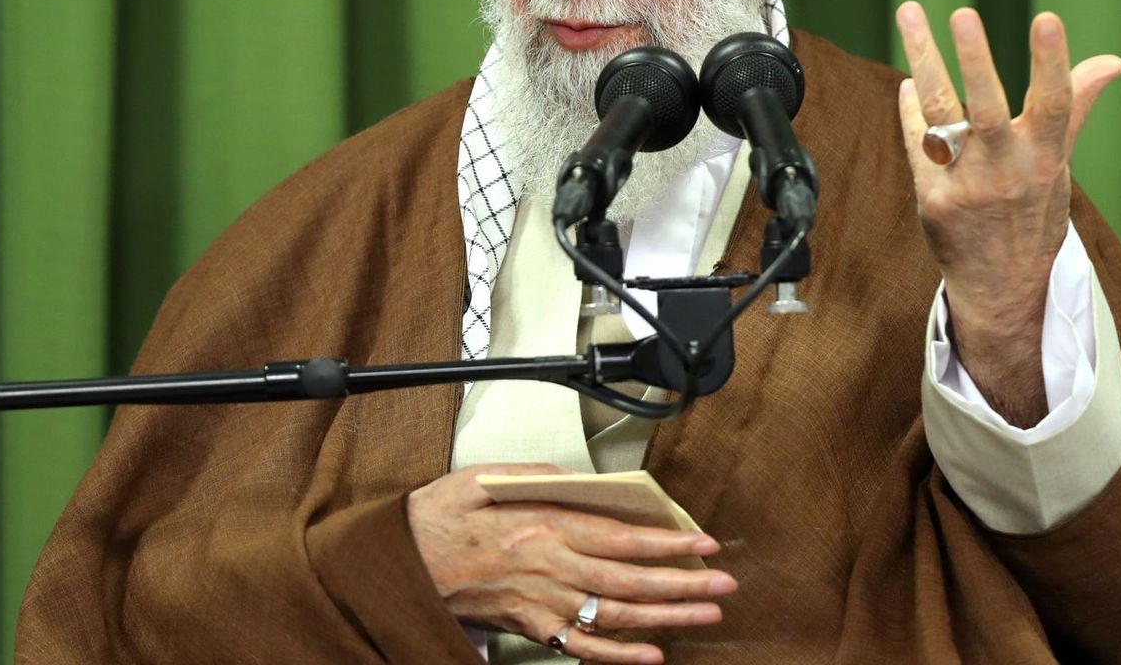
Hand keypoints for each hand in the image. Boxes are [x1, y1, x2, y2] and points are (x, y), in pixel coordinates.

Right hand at [407, 463, 734, 662]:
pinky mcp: (529, 628)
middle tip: (723, 586)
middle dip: (682, 585)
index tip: (704, 544)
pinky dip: (618, 657)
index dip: (667, 543)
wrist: (397, 565)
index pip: (621, 538)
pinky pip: (580, 648)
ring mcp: (541, 604)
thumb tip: (582, 479)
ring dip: (665, 618)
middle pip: (628, 581)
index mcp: (542, 527)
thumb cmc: (438, 519)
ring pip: (614, 615)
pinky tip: (651, 657)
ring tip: (704, 615)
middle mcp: (548, 570)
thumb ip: (538, 475)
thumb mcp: (484, 477)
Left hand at [894, 3, 1120, 426]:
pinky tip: (910, 83)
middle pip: (987, 108)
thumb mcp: (1059, 164)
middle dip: (976, 60)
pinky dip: (912, 109)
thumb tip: (1112, 62)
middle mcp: (1007, 172)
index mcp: (1046, 159)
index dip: (1052, 61)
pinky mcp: (933, 201)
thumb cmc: (1034, 213)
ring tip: (911, 12)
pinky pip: (917, 142)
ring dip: (925, 62)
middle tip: (963, 13)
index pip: (1054, 104)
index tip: (1048, 18)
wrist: (1004, 288)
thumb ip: (1074, 106)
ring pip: (940, 116)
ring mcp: (967, 187)